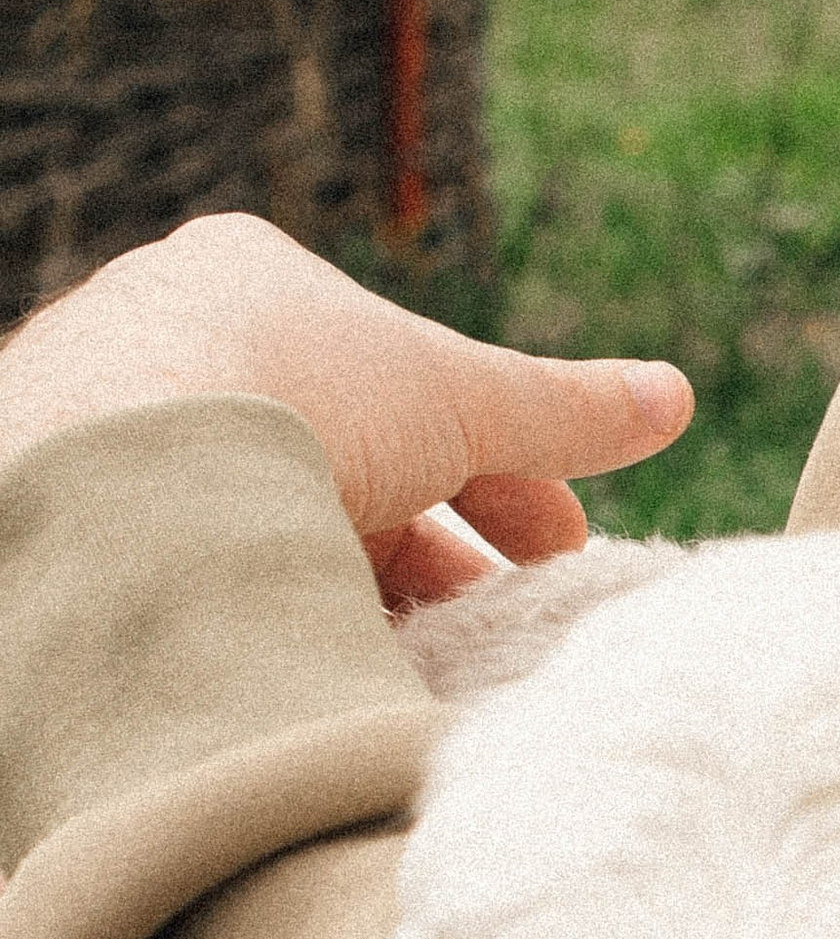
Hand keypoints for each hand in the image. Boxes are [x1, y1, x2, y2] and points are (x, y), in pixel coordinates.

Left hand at [0, 218, 692, 597]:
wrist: (119, 479)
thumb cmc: (293, 398)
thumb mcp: (461, 399)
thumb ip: (565, 409)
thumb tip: (673, 398)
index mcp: (250, 276)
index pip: (396, 378)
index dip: (494, 464)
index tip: (555, 542)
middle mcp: (161, 335)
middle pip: (332, 452)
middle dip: (431, 538)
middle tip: (504, 616)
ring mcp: (106, 428)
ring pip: (260, 511)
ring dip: (353, 582)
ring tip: (426, 660)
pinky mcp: (68, 512)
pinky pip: (194, 560)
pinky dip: (268, 606)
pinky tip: (323, 663)